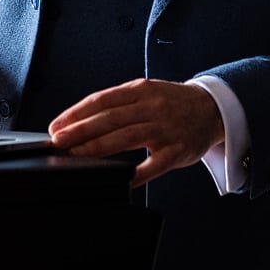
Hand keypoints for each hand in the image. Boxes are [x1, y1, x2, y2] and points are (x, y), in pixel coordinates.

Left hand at [48, 78, 222, 185]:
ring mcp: (166, 129)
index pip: (102, 100)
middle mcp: (152, 107)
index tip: (56, 126)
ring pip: (127, 137)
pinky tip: (119, 179)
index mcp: (141, 90)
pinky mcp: (178, 150)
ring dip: (98, 147)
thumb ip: (118, 105)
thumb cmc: (172, 103)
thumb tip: (80, 121)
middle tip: (57, 141)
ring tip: (76, 155)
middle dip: (80, 130)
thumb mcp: (146, 92)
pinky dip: (136, 173)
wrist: (213, 109)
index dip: (76, 113)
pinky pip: (154, 165)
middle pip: (111, 118)